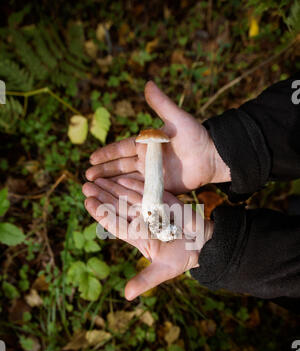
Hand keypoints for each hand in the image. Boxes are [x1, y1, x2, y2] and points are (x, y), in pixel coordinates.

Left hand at [82, 177, 213, 299]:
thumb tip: (126, 296)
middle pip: (117, 207)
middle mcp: (140, 222)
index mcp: (137, 236)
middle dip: (102, 196)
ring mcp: (151, 210)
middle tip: (86, 186)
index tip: (88, 203)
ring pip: (129, 197)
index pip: (114, 224)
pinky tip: (122, 177)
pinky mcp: (163, 200)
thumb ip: (144, 280)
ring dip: (114, 187)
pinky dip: (136, 184)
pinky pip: (147, 190)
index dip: (101, 214)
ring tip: (98, 178)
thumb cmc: (182, 258)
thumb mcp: (162, 271)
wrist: (203, 244)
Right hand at [86, 81, 229, 193]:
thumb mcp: (177, 118)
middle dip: (104, 172)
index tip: (91, 158)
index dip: (106, 154)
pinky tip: (117, 202)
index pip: (121, 149)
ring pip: (128, 181)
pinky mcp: (161, 188)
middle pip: (120, 167)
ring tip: (96, 190)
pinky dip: (129, 196)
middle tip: (87, 178)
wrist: (212, 156)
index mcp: (146, 144)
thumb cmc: (195, 136)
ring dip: (112, 185)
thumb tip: (148, 83)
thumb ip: (161, 104)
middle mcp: (146, 161)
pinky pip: (142, 193)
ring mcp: (153, 176)